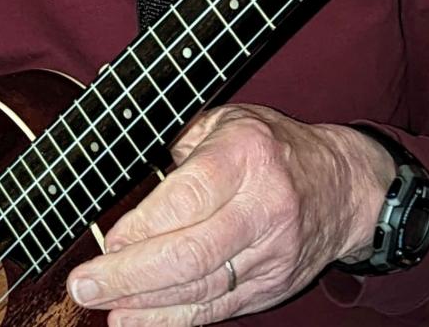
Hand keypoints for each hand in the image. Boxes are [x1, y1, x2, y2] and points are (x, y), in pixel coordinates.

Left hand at [65, 103, 394, 324]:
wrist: (342, 187)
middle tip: (86, 283)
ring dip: (145, 304)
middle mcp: (263, 206)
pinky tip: (137, 320)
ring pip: (202, 289)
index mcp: (248, 154)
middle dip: (131, 275)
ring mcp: (271, 253)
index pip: (190, 196)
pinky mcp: (272, 286)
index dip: (145, 225)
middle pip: (192, 253)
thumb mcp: (228, 121)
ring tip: (103, 306)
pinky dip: (174, 320)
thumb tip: (124, 174)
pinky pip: (217, 309)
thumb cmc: (272, 147)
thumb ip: (181, 144)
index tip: (109, 239)